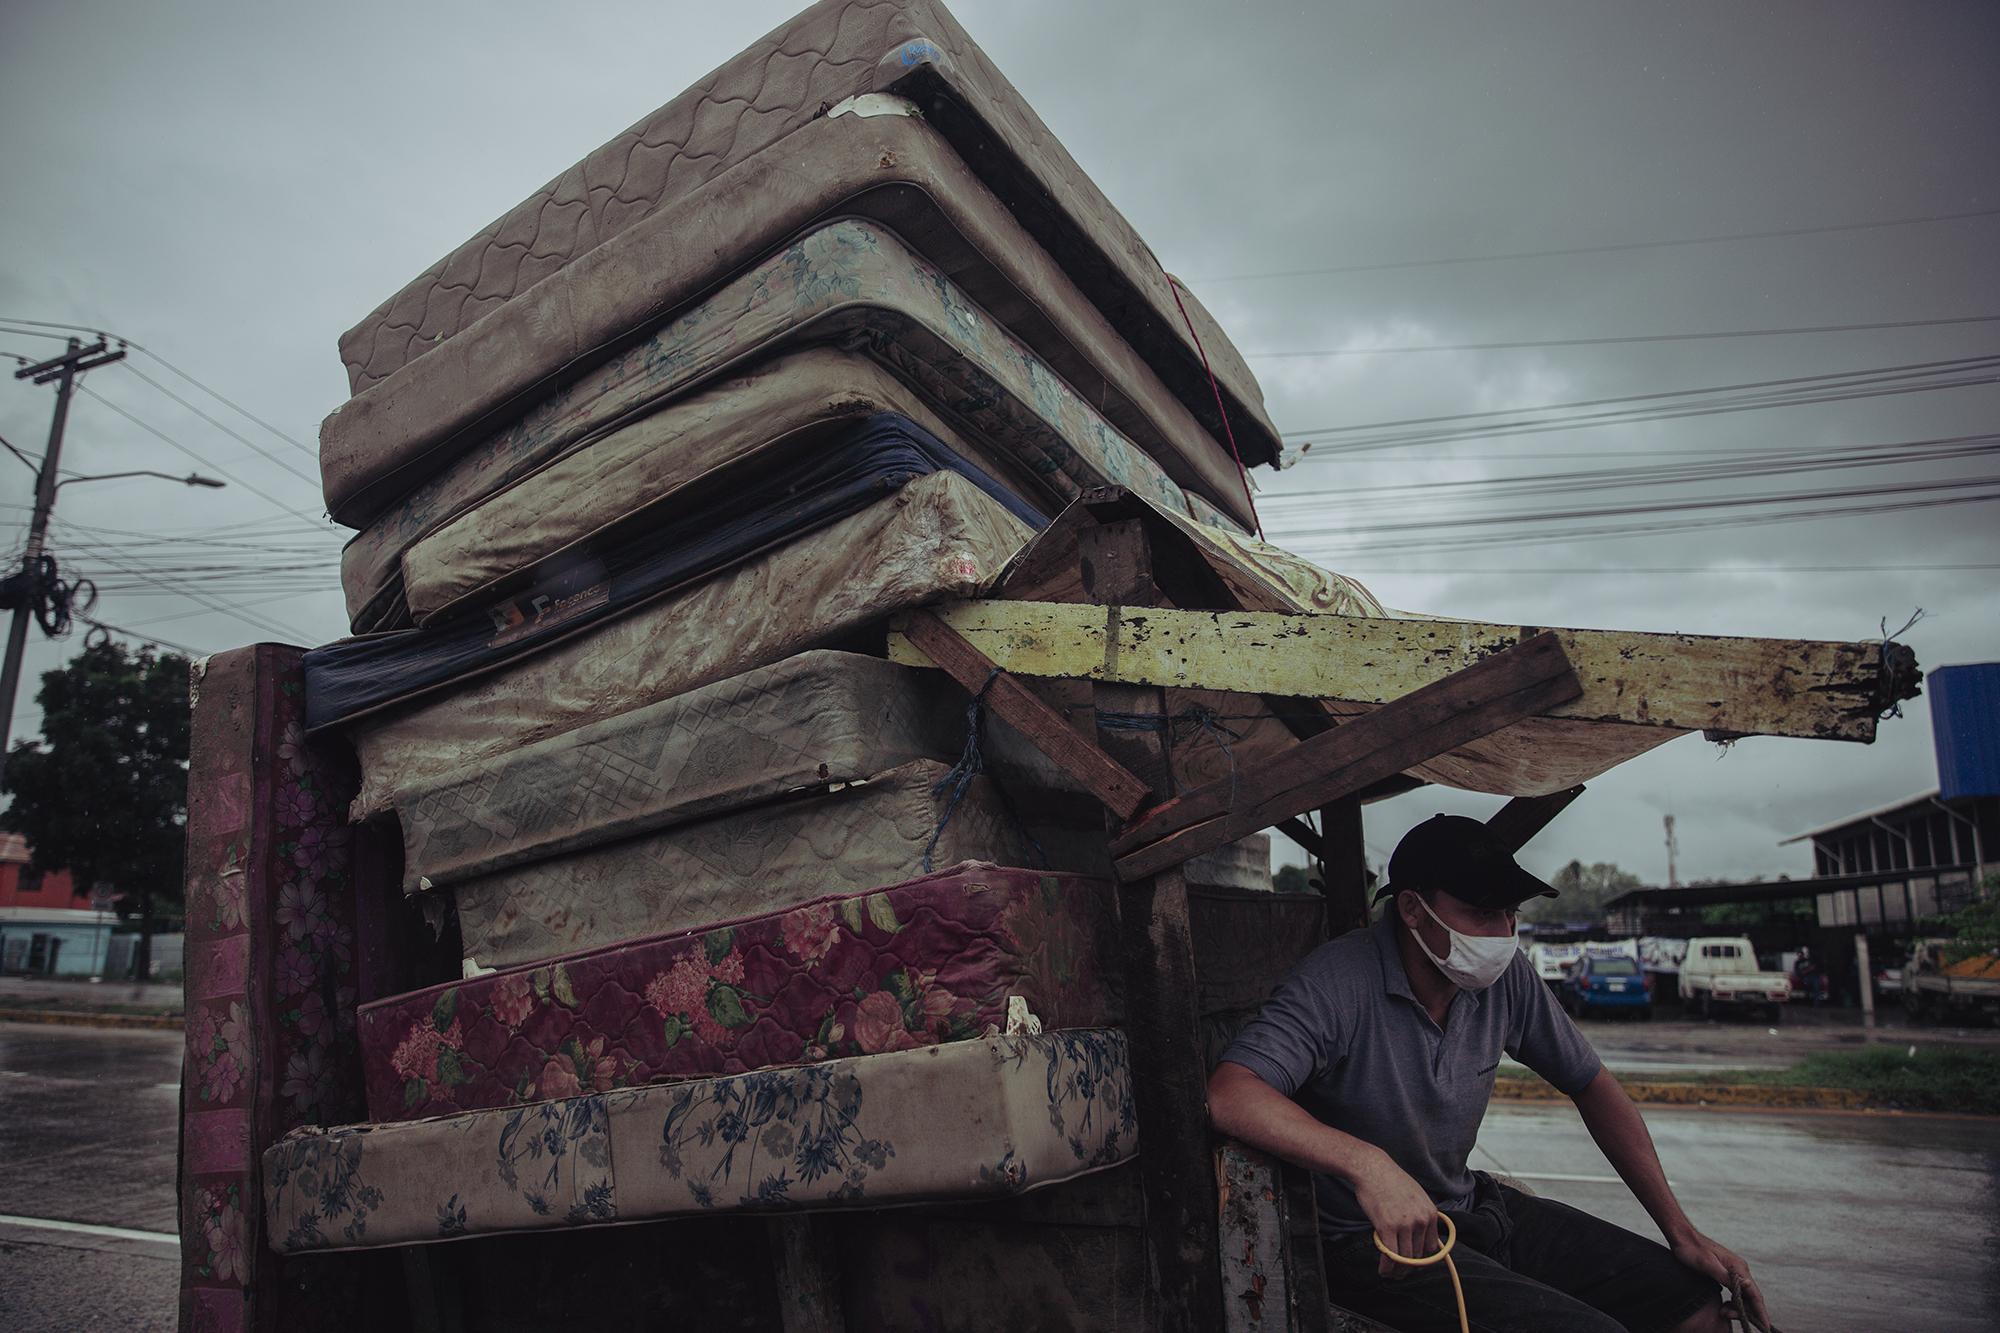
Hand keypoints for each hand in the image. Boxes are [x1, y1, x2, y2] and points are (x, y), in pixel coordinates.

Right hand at [1352, 1151, 1439, 1279]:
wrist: (1372, 1168)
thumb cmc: (1391, 1180)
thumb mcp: (1417, 1195)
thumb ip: (1422, 1215)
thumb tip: (1422, 1235)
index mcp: (1430, 1213)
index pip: (1431, 1247)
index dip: (1422, 1259)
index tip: (1412, 1262)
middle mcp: (1421, 1220)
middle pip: (1418, 1255)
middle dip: (1408, 1267)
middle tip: (1399, 1272)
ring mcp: (1405, 1224)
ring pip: (1405, 1258)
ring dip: (1397, 1271)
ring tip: (1390, 1274)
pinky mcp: (1387, 1227)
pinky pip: (1390, 1255)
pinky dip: (1386, 1267)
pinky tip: (1383, 1270)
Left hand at [1669, 1227, 1772, 1330]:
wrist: (1682, 1237)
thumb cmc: (1693, 1250)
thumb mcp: (1708, 1266)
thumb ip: (1727, 1276)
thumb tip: (1748, 1285)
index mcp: (1739, 1267)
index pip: (1755, 1294)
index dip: (1761, 1311)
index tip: (1766, 1326)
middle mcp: (1740, 1269)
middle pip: (1750, 1297)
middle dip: (1745, 1312)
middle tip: (1727, 1316)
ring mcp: (1734, 1271)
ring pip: (1743, 1295)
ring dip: (1738, 1307)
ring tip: (1723, 1313)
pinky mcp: (1726, 1272)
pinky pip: (1736, 1291)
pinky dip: (1734, 1301)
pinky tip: (1725, 1306)